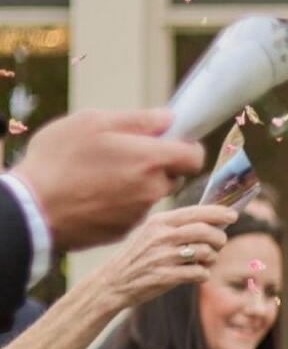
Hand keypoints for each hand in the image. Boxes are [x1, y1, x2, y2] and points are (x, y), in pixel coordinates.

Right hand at [11, 108, 206, 250]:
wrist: (33, 208)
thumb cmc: (58, 159)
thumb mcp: (93, 122)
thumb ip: (138, 120)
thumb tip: (168, 118)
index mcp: (150, 159)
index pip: (194, 157)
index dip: (186, 148)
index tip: (170, 143)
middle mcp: (152, 189)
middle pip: (173, 175)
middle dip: (158, 165)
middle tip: (126, 155)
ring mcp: (140, 213)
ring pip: (151, 194)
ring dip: (137, 183)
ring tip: (102, 174)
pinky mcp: (125, 230)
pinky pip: (132, 211)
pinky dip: (121, 202)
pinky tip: (94, 194)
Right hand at [90, 204, 236, 308]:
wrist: (113, 282)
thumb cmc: (140, 257)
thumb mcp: (152, 233)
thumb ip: (177, 226)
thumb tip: (214, 221)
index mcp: (159, 222)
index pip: (195, 212)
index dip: (218, 213)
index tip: (233, 215)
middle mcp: (161, 236)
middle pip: (205, 231)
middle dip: (219, 238)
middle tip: (219, 244)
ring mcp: (163, 256)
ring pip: (206, 252)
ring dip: (212, 258)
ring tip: (204, 261)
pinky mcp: (166, 276)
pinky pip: (200, 273)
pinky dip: (203, 274)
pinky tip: (196, 274)